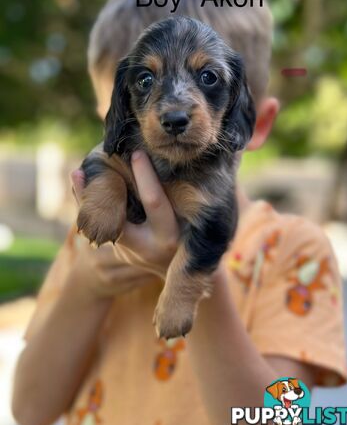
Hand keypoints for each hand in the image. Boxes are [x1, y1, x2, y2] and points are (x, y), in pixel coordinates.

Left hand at [71, 151, 178, 296]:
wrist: (181, 271)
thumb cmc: (190, 233)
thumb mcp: (189, 219)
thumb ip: (177, 197)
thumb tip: (161, 158)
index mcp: (170, 236)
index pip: (154, 202)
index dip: (146, 176)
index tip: (137, 153)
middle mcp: (148, 248)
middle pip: (119, 218)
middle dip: (106, 189)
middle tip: (95, 162)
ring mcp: (130, 254)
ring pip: (102, 225)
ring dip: (88, 199)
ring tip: (77, 174)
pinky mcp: (120, 253)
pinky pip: (102, 226)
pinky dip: (92, 206)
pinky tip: (81, 185)